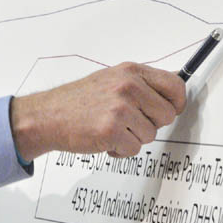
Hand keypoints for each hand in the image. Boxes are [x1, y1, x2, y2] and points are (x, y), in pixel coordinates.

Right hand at [10, 62, 185, 160]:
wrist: (46, 116)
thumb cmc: (76, 102)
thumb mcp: (110, 80)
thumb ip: (139, 84)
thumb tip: (170, 92)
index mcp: (130, 72)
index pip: (175, 86)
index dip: (176, 103)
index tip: (169, 110)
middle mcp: (128, 87)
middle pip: (167, 115)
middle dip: (151, 124)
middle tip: (129, 123)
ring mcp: (120, 109)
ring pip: (150, 134)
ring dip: (133, 138)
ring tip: (111, 129)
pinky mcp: (112, 131)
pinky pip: (134, 149)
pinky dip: (120, 150)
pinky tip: (104, 140)